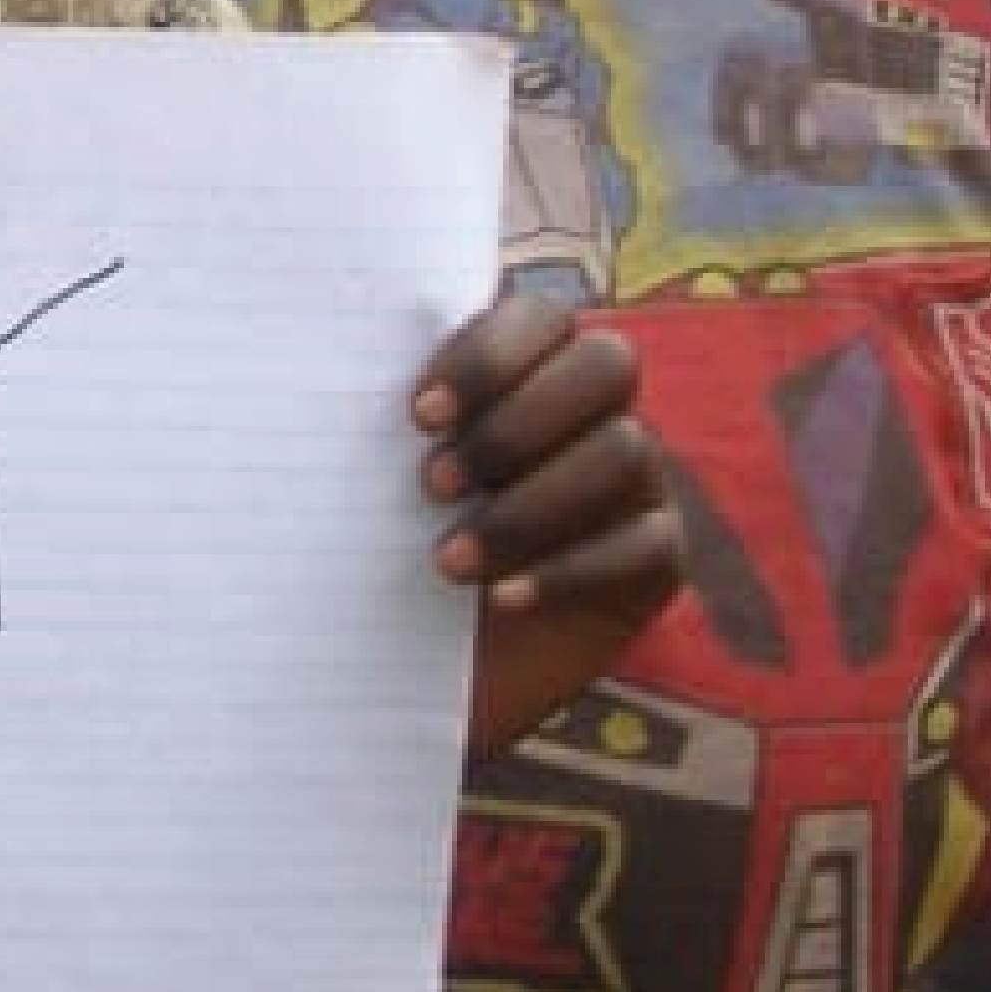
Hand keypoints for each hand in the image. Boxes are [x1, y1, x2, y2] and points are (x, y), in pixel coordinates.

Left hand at [411, 286, 676, 758]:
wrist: (404, 675)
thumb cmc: (377, 556)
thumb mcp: (365, 486)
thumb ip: (371, 423)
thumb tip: (336, 364)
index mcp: (526, 368)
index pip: (540, 316)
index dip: (488, 356)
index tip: (417, 417)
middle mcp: (593, 410)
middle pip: (607, 365)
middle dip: (519, 422)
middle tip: (433, 484)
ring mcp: (634, 482)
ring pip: (625, 451)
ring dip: (530, 506)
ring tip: (447, 562)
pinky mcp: (655, 559)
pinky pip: (647, 545)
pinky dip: (568, 569)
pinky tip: (502, 598)